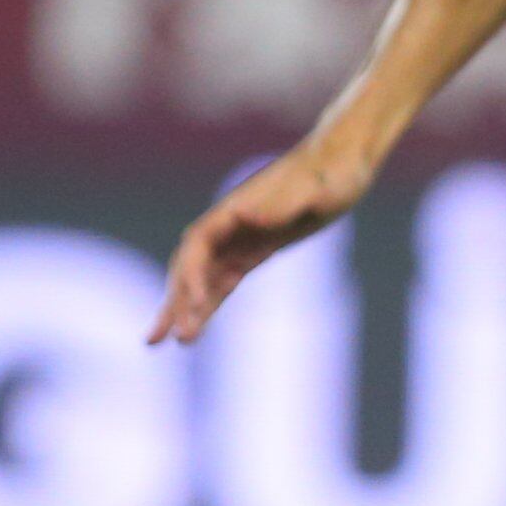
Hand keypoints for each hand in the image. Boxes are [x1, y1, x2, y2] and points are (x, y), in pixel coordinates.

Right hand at [149, 138, 372, 343]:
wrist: (344, 162)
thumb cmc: (332, 172)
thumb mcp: (315, 189)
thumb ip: (283, 202)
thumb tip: (244, 214)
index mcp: (236, 208)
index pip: (198, 246)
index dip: (191, 276)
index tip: (196, 306)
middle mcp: (230, 225)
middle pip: (191, 266)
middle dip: (178, 301)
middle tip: (172, 339)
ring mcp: (240, 238)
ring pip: (202, 278)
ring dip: (183, 308)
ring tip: (162, 343)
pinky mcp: (256, 250)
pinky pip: (223, 281)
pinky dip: (208, 304)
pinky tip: (196, 328)